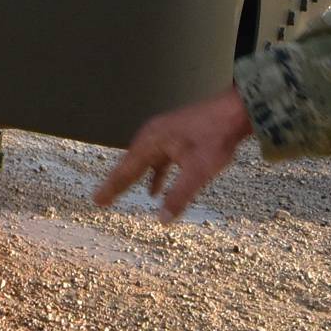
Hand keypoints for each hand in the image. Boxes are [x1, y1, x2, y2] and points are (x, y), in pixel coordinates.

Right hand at [92, 86, 250, 219]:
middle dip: (116, 183)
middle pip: (129, 165)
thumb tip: (162, 219)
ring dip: (132, 179)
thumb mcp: (198, 170)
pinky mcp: (176, 137)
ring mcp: (164, 135)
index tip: (96, 201)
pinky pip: (157, 160)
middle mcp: (152, 136)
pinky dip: (152, 175)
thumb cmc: (216, 136)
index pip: (125, 171)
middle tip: (101, 200)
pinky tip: (154, 190)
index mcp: (151, 141)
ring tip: (120, 193)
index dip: (111, 188)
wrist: (234, 111)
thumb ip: (179, 195)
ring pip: (143, 162)